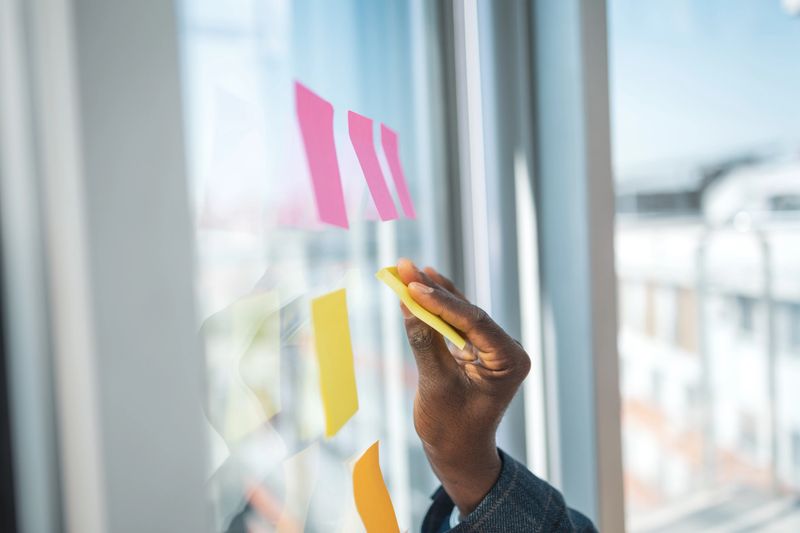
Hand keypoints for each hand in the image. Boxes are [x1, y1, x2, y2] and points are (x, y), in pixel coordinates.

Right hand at [396, 258, 530, 515]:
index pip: (474, 322)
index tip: (413, 286)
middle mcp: (506, 349)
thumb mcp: (435, 386)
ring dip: (431, 292)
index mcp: (509, 361)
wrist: (458, 454)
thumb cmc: (451, 429)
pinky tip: (419, 284)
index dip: (442, 302)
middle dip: (433, 290)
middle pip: (466, 312)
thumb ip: (424, 343)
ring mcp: (492, 347)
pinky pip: (454, 322)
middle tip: (404, 266)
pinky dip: (434, 307)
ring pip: (459, 312)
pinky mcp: (476, 348)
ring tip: (406, 268)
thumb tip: (408, 304)